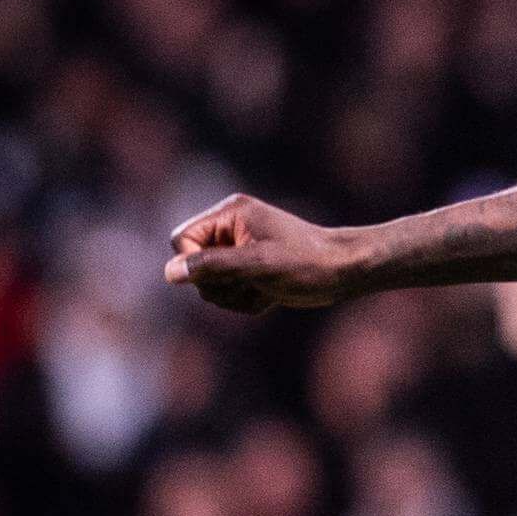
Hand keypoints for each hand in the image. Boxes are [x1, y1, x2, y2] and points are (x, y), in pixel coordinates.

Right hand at [165, 194, 365, 312]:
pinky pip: (227, 294)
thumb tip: (170, 272)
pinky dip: (245, 301)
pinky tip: (270, 296)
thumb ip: (214, 266)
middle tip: (252, 282)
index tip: (223, 276)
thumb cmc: (308, 262)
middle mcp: (230, 229)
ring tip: (264, 289)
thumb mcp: (260, 264)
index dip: (193, 264)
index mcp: (230, 213)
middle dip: (219, 284)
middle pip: (192, 266)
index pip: (181, 240)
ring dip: (233, 296)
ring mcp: (239, 250)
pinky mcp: (249, 270)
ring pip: (209, 285)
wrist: (346, 272)